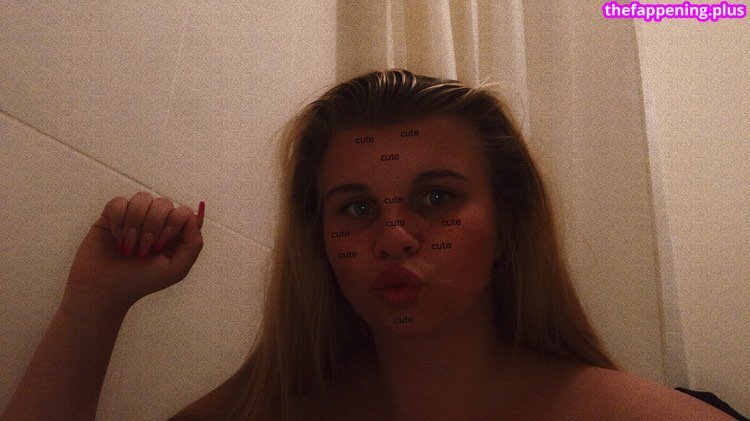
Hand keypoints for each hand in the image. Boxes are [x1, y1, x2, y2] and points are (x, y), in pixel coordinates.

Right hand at [65, 192, 204, 310]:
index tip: (160, 246)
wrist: (105, 289)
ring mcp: (134, 216)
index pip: (183, 211)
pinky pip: (119, 202)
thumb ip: (194, 243)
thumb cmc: (141, 281)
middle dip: (153, 227)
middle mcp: (156, 221)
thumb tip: (194, 216)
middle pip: (164, 203)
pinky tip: (116, 239)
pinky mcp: (112, 215)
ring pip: (142, 198)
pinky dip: (118, 221)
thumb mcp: (176, 269)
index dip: (173, 225)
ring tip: (129, 246)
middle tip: (143, 251)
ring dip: (135, 224)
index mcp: (174, 232)